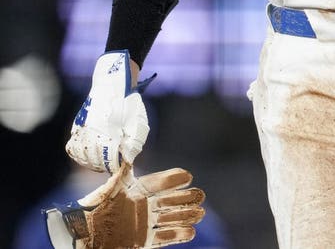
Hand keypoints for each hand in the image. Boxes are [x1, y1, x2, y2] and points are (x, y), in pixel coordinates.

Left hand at [44, 162, 205, 248]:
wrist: (83, 234)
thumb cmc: (96, 207)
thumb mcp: (112, 185)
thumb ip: (125, 167)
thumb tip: (128, 145)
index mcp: (136, 191)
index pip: (160, 182)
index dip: (174, 179)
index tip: (188, 175)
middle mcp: (143, 207)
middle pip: (171, 201)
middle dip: (186, 197)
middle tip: (200, 195)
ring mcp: (144, 224)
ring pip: (172, 218)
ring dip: (186, 215)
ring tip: (200, 212)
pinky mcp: (142, 241)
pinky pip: (165, 238)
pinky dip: (178, 235)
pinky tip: (191, 231)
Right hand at [66, 51, 150, 173]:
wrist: (113, 86)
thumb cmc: (128, 105)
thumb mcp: (137, 123)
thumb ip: (133, 143)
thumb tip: (127, 159)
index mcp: (109, 130)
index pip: (108, 157)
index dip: (113, 165)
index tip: (118, 167)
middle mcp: (93, 130)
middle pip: (93, 157)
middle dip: (103, 165)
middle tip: (111, 165)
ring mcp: (82, 128)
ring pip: (80, 154)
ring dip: (90, 162)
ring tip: (100, 164)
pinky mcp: (77, 125)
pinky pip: (72, 146)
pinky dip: (78, 154)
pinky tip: (87, 157)